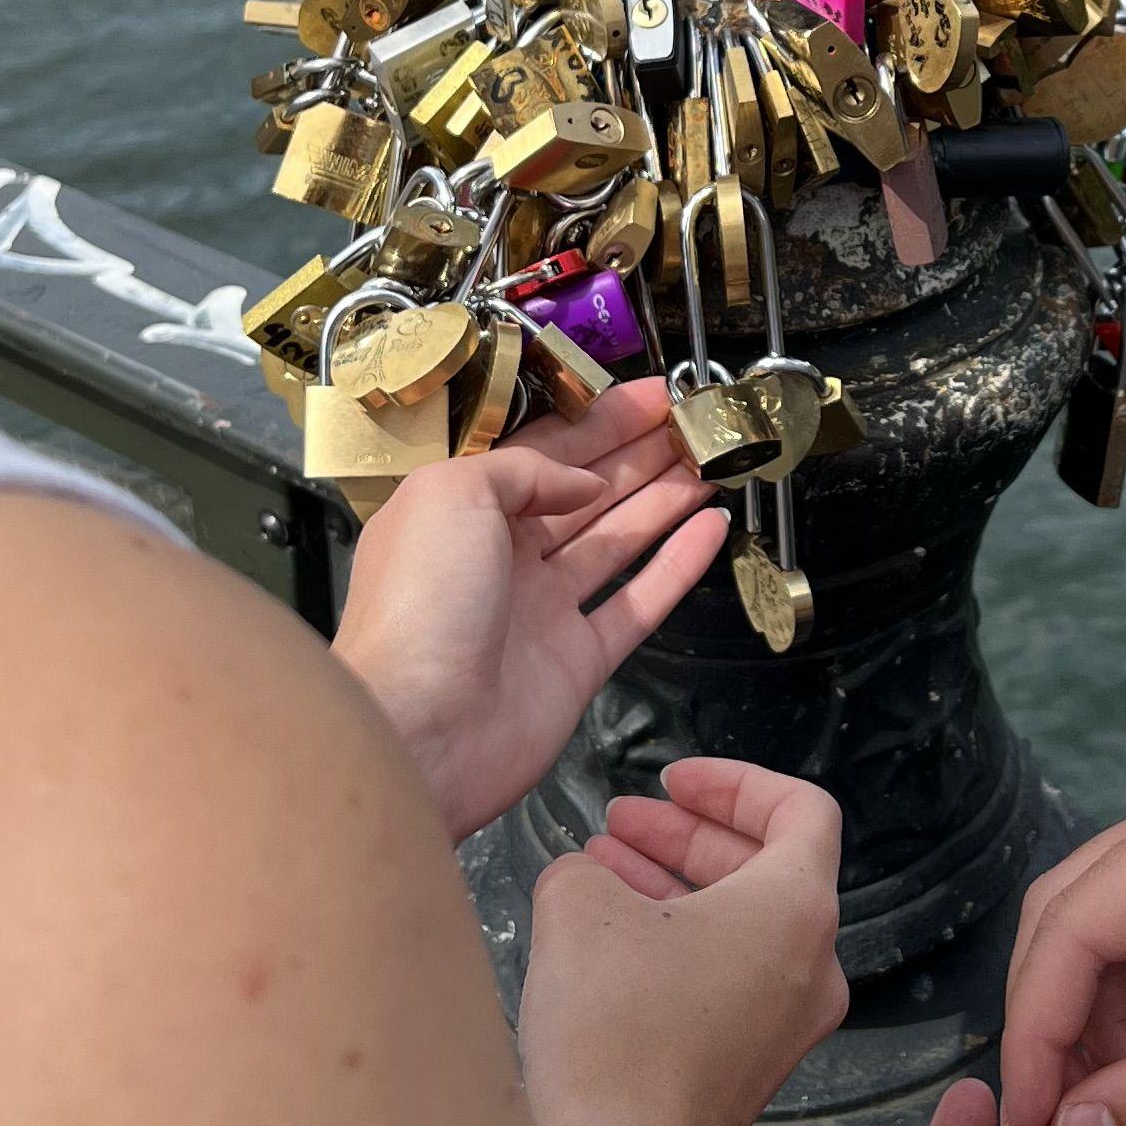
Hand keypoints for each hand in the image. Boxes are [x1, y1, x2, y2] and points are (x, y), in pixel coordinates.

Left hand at [330, 374, 729, 840]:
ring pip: (618, 540)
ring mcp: (542, 611)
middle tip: (691, 424)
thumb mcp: (451, 494)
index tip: (650, 397)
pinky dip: (677, 566)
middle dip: (640, 453)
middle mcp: (502, 558)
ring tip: (710, 463)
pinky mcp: (578, 661)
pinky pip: (639, 602)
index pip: (544, 452)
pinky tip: (710, 530)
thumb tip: (580, 480)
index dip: (600, 420)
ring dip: (665, 499)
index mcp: (462, 513)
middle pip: (587, 492)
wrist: (418, 729)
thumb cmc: (415, 610)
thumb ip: (522, 468)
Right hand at [521, 757, 848, 1125]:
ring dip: (675, 887)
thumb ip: (588, 866)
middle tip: (619, 820)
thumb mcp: (579, 906)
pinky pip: (730, 979)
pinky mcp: (753, 1068)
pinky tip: (608, 938)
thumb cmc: (613, 1028)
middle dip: (687, 835)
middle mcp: (814, 965)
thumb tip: (590, 880)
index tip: (671, 780)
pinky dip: (679, 944)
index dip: (733, 782)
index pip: (799, 809)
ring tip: (599, 868)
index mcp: (798, 909)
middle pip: (767, 867)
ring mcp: (789, 1025)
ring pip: (743, 926)